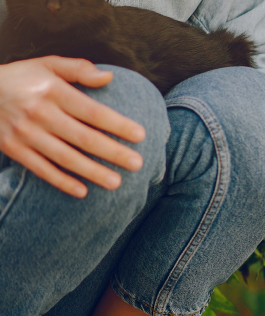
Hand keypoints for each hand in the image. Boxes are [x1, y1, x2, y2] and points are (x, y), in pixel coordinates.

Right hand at [0, 56, 145, 197]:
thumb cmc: (22, 78)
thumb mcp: (46, 64)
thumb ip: (78, 69)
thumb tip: (109, 77)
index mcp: (52, 91)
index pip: (91, 111)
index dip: (117, 124)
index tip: (141, 135)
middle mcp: (39, 113)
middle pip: (83, 137)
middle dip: (112, 152)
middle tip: (138, 164)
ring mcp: (25, 133)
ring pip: (64, 157)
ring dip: (91, 172)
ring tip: (116, 183)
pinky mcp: (13, 148)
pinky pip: (40, 169)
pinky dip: (61, 181)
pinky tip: (82, 192)